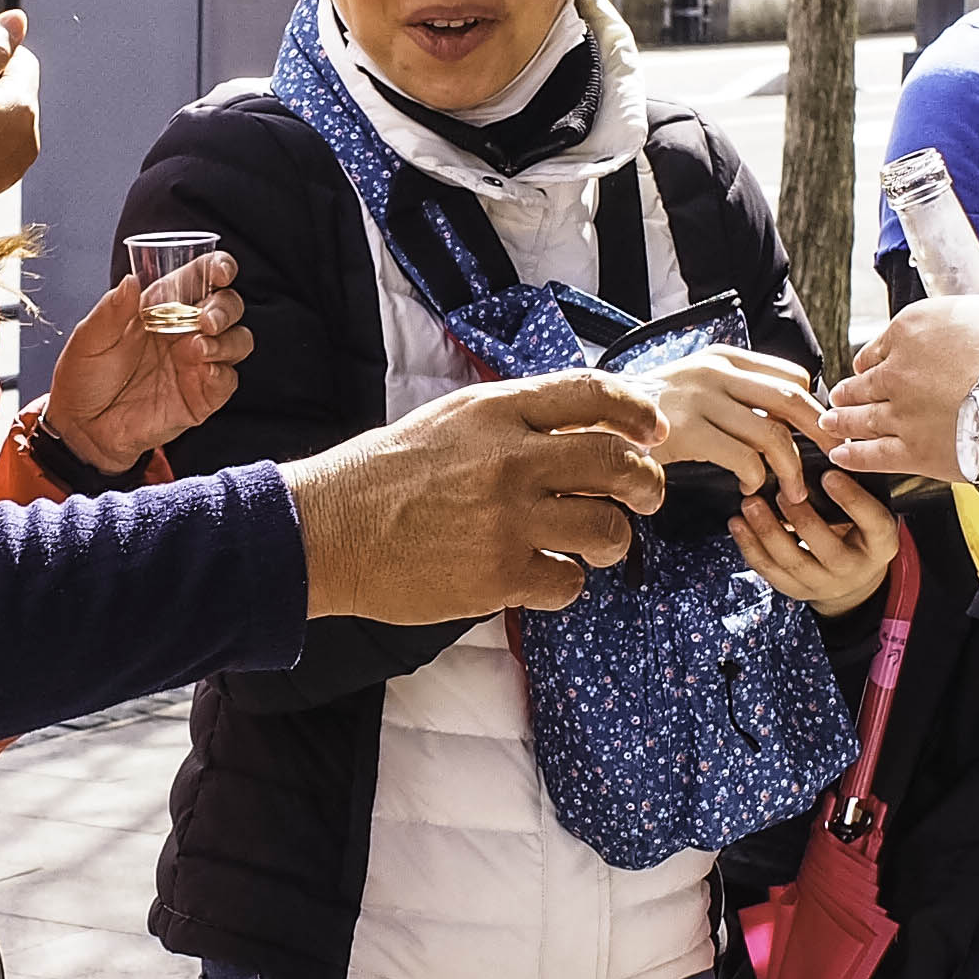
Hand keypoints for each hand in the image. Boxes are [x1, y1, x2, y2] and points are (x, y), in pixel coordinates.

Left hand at [42, 257, 247, 471]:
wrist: (81, 428)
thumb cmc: (83, 377)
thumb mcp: (88, 338)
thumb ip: (111, 310)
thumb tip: (131, 281)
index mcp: (161, 306)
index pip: (200, 277)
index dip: (218, 268)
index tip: (221, 271)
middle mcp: (185, 330)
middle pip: (229, 306)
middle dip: (226, 308)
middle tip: (206, 320)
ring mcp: (196, 364)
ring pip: (238, 341)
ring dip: (227, 340)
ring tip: (198, 348)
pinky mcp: (200, 397)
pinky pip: (227, 380)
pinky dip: (222, 374)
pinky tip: (203, 372)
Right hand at [288, 369, 669, 623]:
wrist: (325, 531)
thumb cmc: (381, 476)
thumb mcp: (447, 421)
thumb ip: (510, 420)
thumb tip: (576, 425)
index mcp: (497, 411)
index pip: (592, 394)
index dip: (636, 411)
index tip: (654, 430)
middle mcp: (511, 459)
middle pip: (618, 462)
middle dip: (647, 483)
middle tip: (646, 496)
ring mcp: (507, 518)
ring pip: (606, 529)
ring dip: (611, 540)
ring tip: (593, 545)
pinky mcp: (499, 574)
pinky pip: (568, 582)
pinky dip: (565, 583)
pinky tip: (541, 578)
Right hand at [638, 347, 830, 501]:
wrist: (593, 420)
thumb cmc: (648, 413)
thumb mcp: (694, 386)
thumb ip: (734, 391)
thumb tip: (782, 415)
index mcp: (723, 357)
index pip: (791, 374)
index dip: (812, 406)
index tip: (818, 434)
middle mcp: (715, 371)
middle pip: (792, 398)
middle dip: (819, 433)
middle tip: (831, 459)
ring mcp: (700, 398)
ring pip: (772, 433)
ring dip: (791, 469)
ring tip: (792, 492)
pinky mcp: (686, 430)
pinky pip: (743, 457)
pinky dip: (756, 478)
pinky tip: (750, 488)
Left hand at [731, 464, 897, 608]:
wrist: (852, 577)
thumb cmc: (858, 530)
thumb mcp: (870, 508)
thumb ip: (854, 483)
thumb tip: (826, 440)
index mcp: (881, 543)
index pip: (872, 521)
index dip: (852, 499)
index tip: (830, 474)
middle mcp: (855, 568)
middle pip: (827, 547)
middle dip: (801, 517)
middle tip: (781, 490)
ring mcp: (824, 583)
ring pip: (793, 561)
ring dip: (767, 531)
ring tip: (750, 504)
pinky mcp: (796, 590)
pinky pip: (770, 571)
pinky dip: (750, 547)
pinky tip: (737, 524)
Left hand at [825, 264, 978, 482]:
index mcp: (916, 326)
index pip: (882, 341)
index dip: (876, 354)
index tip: (870, 362)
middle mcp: (899, 368)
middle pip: (864, 381)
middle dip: (852, 389)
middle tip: (843, 395)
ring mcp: (901, 412)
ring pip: (860, 417)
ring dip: (843, 419)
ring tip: (831, 423)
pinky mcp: (913, 452)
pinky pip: (871, 455)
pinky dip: (853, 456)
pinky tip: (842, 456)